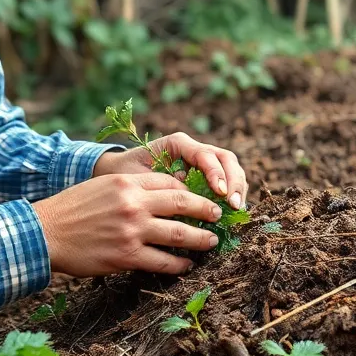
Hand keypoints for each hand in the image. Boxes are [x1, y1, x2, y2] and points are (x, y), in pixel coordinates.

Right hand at [32, 171, 224, 276]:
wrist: (46, 233)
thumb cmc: (72, 208)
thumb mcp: (102, 186)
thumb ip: (131, 189)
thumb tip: (162, 196)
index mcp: (127, 182)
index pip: (169, 182)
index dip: (190, 190)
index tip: (201, 198)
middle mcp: (133, 204)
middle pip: (182, 204)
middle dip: (206, 210)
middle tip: (218, 216)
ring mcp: (131, 231)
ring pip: (179, 234)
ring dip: (200, 239)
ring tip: (211, 241)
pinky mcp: (126, 256)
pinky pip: (162, 261)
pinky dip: (179, 264)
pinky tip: (186, 265)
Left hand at [93, 133, 247, 209]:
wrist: (117, 173)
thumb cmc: (125, 174)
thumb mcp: (138, 179)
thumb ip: (161, 185)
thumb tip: (186, 199)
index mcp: (177, 144)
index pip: (205, 154)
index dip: (216, 173)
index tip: (219, 193)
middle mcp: (193, 149)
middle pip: (225, 158)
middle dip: (233, 180)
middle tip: (234, 204)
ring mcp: (201, 161)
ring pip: (231, 167)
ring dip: (237, 187)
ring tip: (236, 209)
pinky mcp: (205, 175)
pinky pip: (226, 180)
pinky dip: (232, 194)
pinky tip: (231, 211)